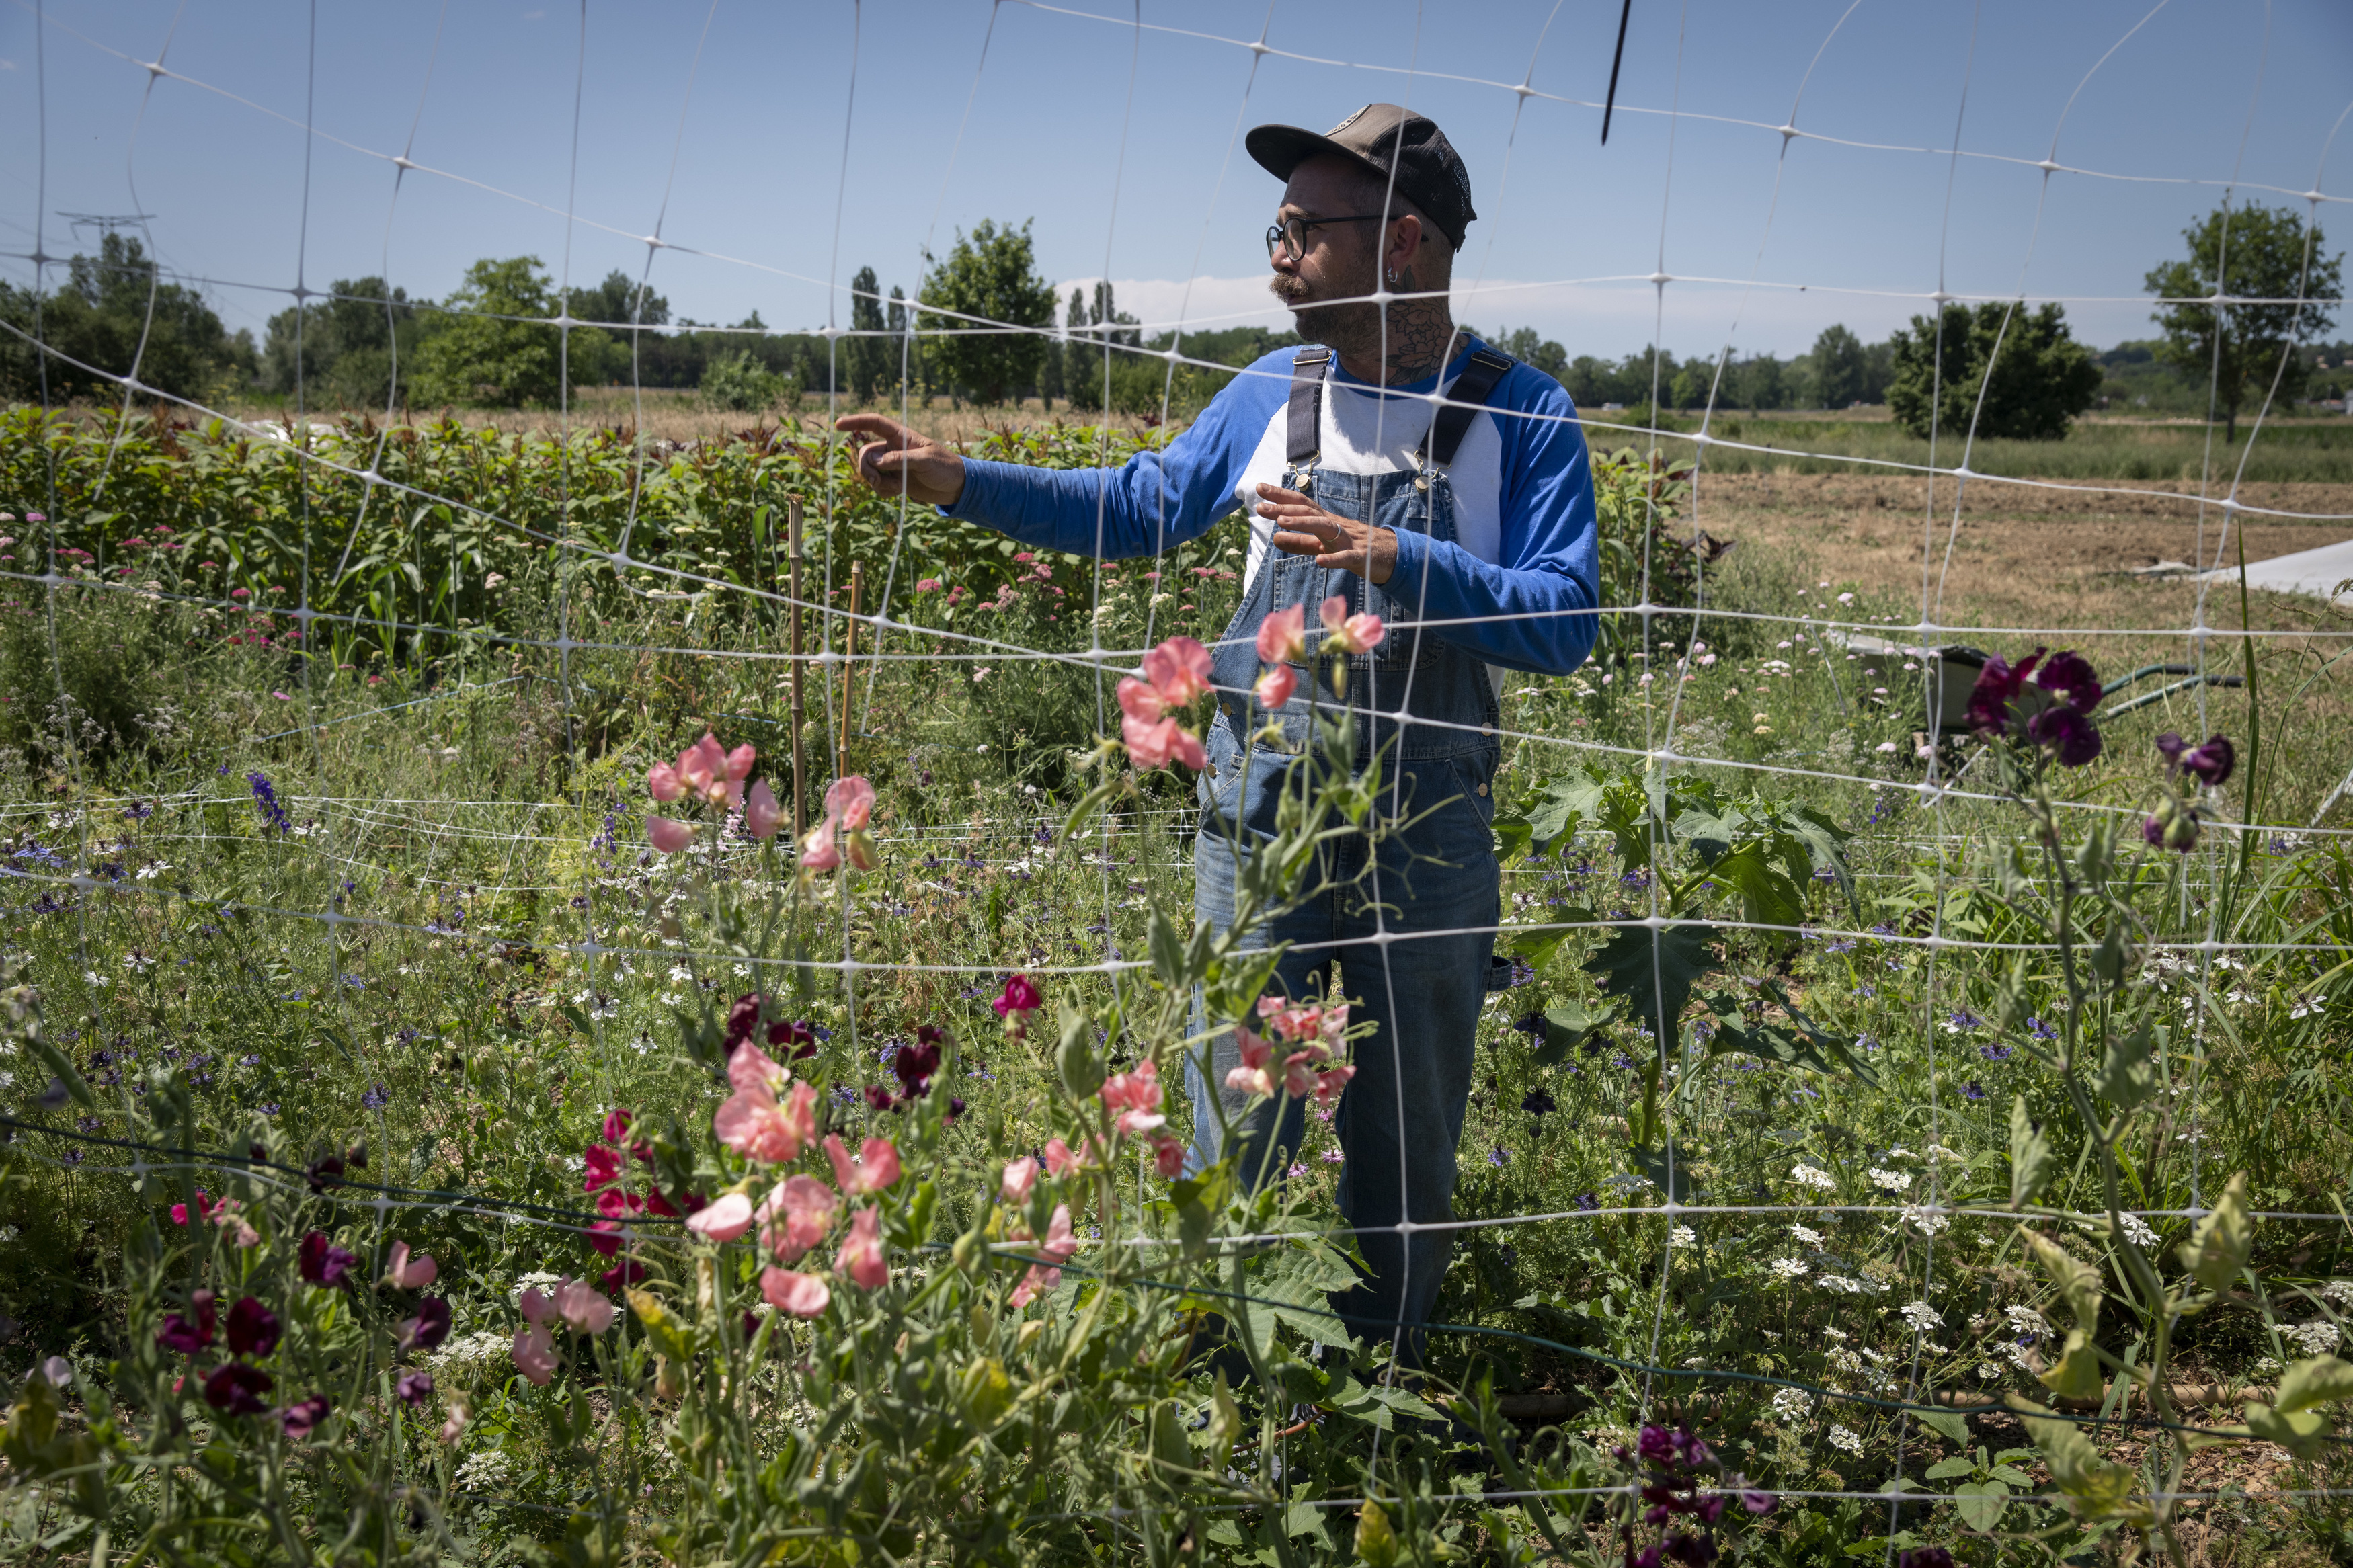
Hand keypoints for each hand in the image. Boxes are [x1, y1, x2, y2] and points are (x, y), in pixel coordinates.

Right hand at [834, 414, 966, 508]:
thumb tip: (875, 461)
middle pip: (865, 453)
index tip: (838, 424)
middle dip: (866, 468)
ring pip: (868, 471)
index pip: (875, 423)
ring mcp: (892, 465)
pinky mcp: (894, 481)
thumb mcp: (926, 461)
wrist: (957, 488)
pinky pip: (876, 486)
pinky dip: (883, 491)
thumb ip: (900, 459)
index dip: (856, 421)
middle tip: (877, 480)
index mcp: (901, 436)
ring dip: (876, 482)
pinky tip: (898, 492)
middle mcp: (893, 448)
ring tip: (896, 487)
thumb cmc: (946, 468)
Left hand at [1257, 482, 1394, 584]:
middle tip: (1260, 507)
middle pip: (1308, 512)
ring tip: (1282, 523)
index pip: (1300, 503)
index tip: (1259, 487)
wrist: (1391, 554)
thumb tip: (1275, 539)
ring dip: (1303, 524)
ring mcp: (1348, 539)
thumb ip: (1300, 542)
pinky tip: (1319, 561)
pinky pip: (1346, 557)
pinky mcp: (1360, 557)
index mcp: (1325, 520)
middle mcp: (1335, 525)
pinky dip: (1333, 559)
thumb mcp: (1323, 544)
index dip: (1280, 495)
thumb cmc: (1354, 546)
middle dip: (1283, 508)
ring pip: (1324, 528)